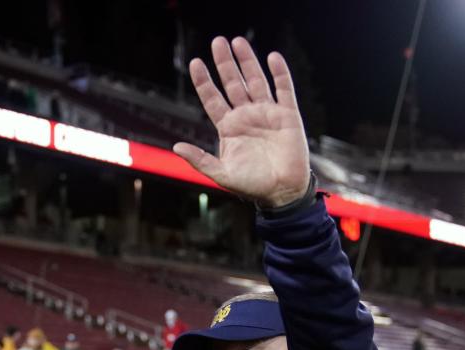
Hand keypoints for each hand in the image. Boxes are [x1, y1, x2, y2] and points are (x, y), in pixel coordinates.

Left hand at [174, 36, 310, 207]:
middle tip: (217, 42)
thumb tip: (176, 146)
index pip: (213, 98)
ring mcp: (267, 113)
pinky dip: (279, 74)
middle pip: (232, 83)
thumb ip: (200, 160)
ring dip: (247, 62)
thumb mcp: (222, 174)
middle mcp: (246, 116)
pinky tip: (272, 58)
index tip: (196, 63)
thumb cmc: (252, 186)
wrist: (282, 192)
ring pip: (255, 81)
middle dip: (225, 63)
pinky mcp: (288, 115)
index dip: (204, 81)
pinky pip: (283, 89)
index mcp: (229, 128)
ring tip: (238, 41)